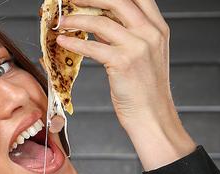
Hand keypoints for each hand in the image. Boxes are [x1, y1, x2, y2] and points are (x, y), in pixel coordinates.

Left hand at [55, 0, 195, 169]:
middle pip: (118, 1)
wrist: (152, 116)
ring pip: (101, 22)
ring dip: (76, 20)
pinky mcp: (123, 62)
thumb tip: (101, 22)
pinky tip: (63, 41)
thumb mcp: (144, 55)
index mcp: (158, 28)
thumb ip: (128, 35)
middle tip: (71, 0)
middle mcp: (151, 33)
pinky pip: (92, 46)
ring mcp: (138, 46)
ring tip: (61, 22)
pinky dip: (74, 42)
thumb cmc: (145, 90)